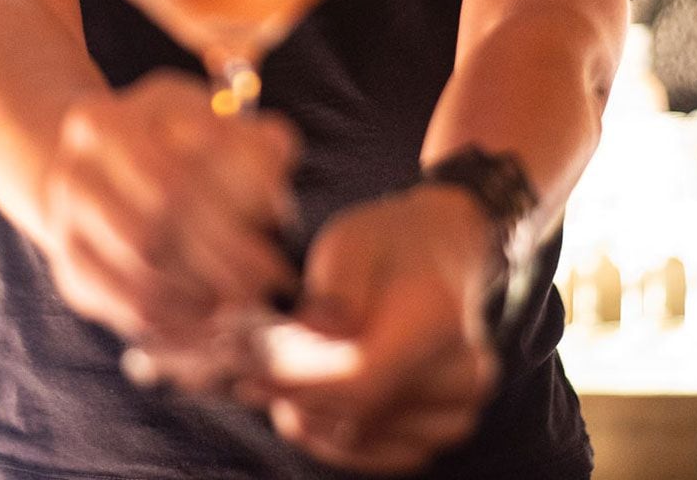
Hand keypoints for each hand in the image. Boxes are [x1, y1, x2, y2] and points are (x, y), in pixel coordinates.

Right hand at [40, 70, 297, 350]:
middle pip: (154, 230)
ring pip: (141, 277)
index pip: (171, 175)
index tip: (278, 227)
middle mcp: (72, 174)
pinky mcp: (72, 276)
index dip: (229, 205)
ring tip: (248, 296)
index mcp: (103, 123)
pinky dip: (179, 322)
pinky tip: (216, 317)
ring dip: (203, 295)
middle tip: (270, 278)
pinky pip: (129, 311)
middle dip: (221, 259)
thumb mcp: (212, 120)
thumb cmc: (175, 141)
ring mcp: (65, 230)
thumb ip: (250, 136)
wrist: (107, 170)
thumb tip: (274, 154)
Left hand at [257, 186, 499, 473]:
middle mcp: (460, 374)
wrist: (439, 250)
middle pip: (354, 415)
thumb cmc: (386, 243)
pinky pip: (378, 453)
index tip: (241, 370)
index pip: (360, 383)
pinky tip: (299, 405)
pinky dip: (332, 434)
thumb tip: (318, 335)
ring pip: (360, 441)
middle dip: (286, 392)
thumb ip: (335, 294)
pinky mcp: (442, 428)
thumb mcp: (350, 243)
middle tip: (235, 359)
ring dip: (305, 415)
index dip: (294, 386)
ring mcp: (457, 408)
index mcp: (435, 322)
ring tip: (266, 378)